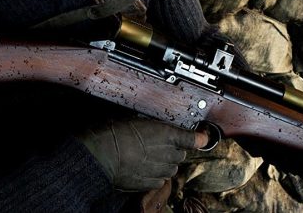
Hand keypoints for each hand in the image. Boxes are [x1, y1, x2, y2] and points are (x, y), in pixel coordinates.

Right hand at [78, 118, 206, 191]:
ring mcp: (160, 170)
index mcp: (164, 134)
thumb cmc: (113, 134)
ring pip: (171, 168)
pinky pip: (160, 180)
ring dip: (165, 163)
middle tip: (158, 146)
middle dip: (173, 150)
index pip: (190, 138)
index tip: (201, 138)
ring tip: (149, 159)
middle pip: (180, 154)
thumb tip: (152, 127)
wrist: (100, 156)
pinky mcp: (150, 183)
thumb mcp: (133, 120)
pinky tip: (144, 170)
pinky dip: (155, 176)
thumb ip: (150, 127)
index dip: (198, 138)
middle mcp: (166, 153)